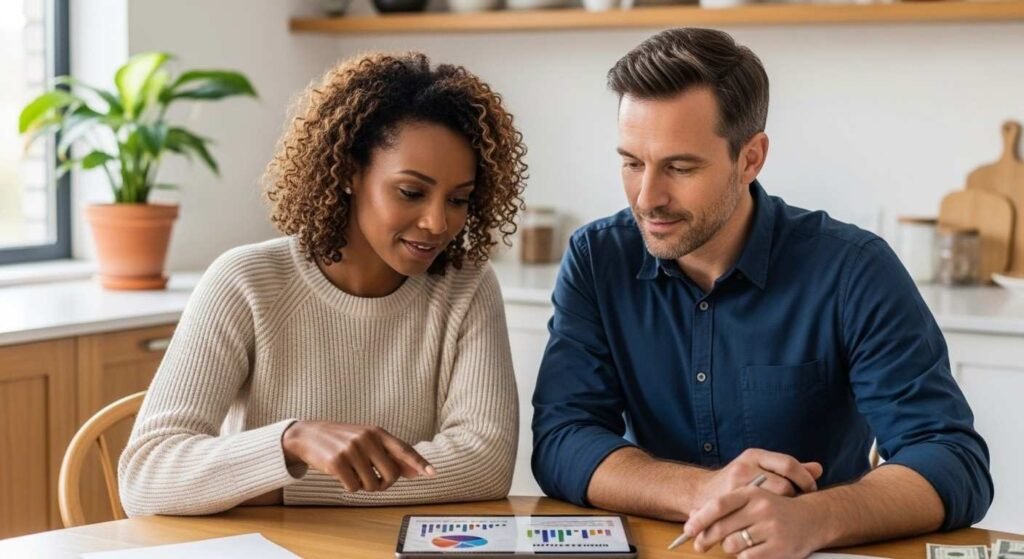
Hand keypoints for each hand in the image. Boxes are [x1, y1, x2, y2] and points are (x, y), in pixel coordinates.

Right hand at [282, 421, 435, 491]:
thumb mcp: (367, 441)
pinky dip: (349, 486)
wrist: (308, 435)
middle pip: (391, 474)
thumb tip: (415, 472)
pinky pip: (354, 488)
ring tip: (354, 473)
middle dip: (384, 483)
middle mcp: (366, 438)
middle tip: (373, 480)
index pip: (404, 449)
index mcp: (377, 432)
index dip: (419, 463)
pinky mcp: (337, 462)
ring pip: (372, 484)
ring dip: (364, 486)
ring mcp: (351, 449)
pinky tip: (342, 475)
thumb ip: (390, 455)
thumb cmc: (342, 440)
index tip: (432, 473)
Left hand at [685, 485, 825, 557]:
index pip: (719, 505)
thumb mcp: (752, 499)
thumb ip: (726, 506)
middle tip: (699, 545)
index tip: (688, 529)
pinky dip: (744, 556)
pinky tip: (752, 549)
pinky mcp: (779, 548)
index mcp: (752, 493)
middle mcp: (762, 508)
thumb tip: (695, 517)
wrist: (813, 518)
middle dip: (705, 539)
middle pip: (721, 528)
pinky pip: (746, 557)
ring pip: (732, 545)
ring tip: (738, 542)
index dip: (700, 518)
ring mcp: (771, 528)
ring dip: (729, 547)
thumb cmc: (774, 509)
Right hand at [694, 449, 822, 509]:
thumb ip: (788, 469)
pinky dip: (768, 519)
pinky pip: (758, 514)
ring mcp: (736, 485)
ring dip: (782, 509)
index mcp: (754, 455)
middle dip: (794, 496)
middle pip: (783, 484)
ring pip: (772, 501)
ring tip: (784, 513)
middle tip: (797, 505)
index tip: (811, 490)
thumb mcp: (760, 468)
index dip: (805, 479)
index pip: (788, 464)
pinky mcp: (730, 503)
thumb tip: (818, 468)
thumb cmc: (736, 482)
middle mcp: (745, 466)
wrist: (700, 494)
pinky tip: (771, 522)